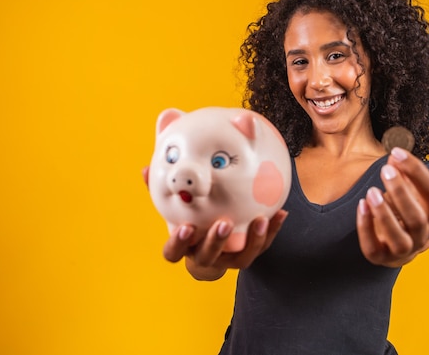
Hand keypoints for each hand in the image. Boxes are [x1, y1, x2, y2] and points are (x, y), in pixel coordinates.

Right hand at [143, 164, 287, 279]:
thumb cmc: (190, 221)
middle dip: (215, 242)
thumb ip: (159, 189)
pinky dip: (271, 231)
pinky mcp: (248, 254)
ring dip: (252, 240)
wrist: (213, 247)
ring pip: (241, 259)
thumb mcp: (176, 207)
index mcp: (184, 247)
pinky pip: (261, 246)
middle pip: (208, 256)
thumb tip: (146, 168)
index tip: (185, 227)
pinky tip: (281, 213)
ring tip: (261, 219)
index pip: (174, 253)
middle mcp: (205, 256)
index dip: (178, 244)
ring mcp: (228, 259)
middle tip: (224, 223)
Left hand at [356, 147, 428, 266]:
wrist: (397, 246)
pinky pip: (372, 248)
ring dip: (384, 213)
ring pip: (397, 237)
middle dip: (401, 192)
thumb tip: (395, 156)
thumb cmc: (404, 212)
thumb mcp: (411, 193)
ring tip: (371, 191)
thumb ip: (405, 175)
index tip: (397, 152)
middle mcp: (423, 237)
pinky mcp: (381, 258)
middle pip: (417, 218)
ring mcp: (403, 251)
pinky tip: (361, 204)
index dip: (416, 171)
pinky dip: (366, 226)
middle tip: (385, 169)